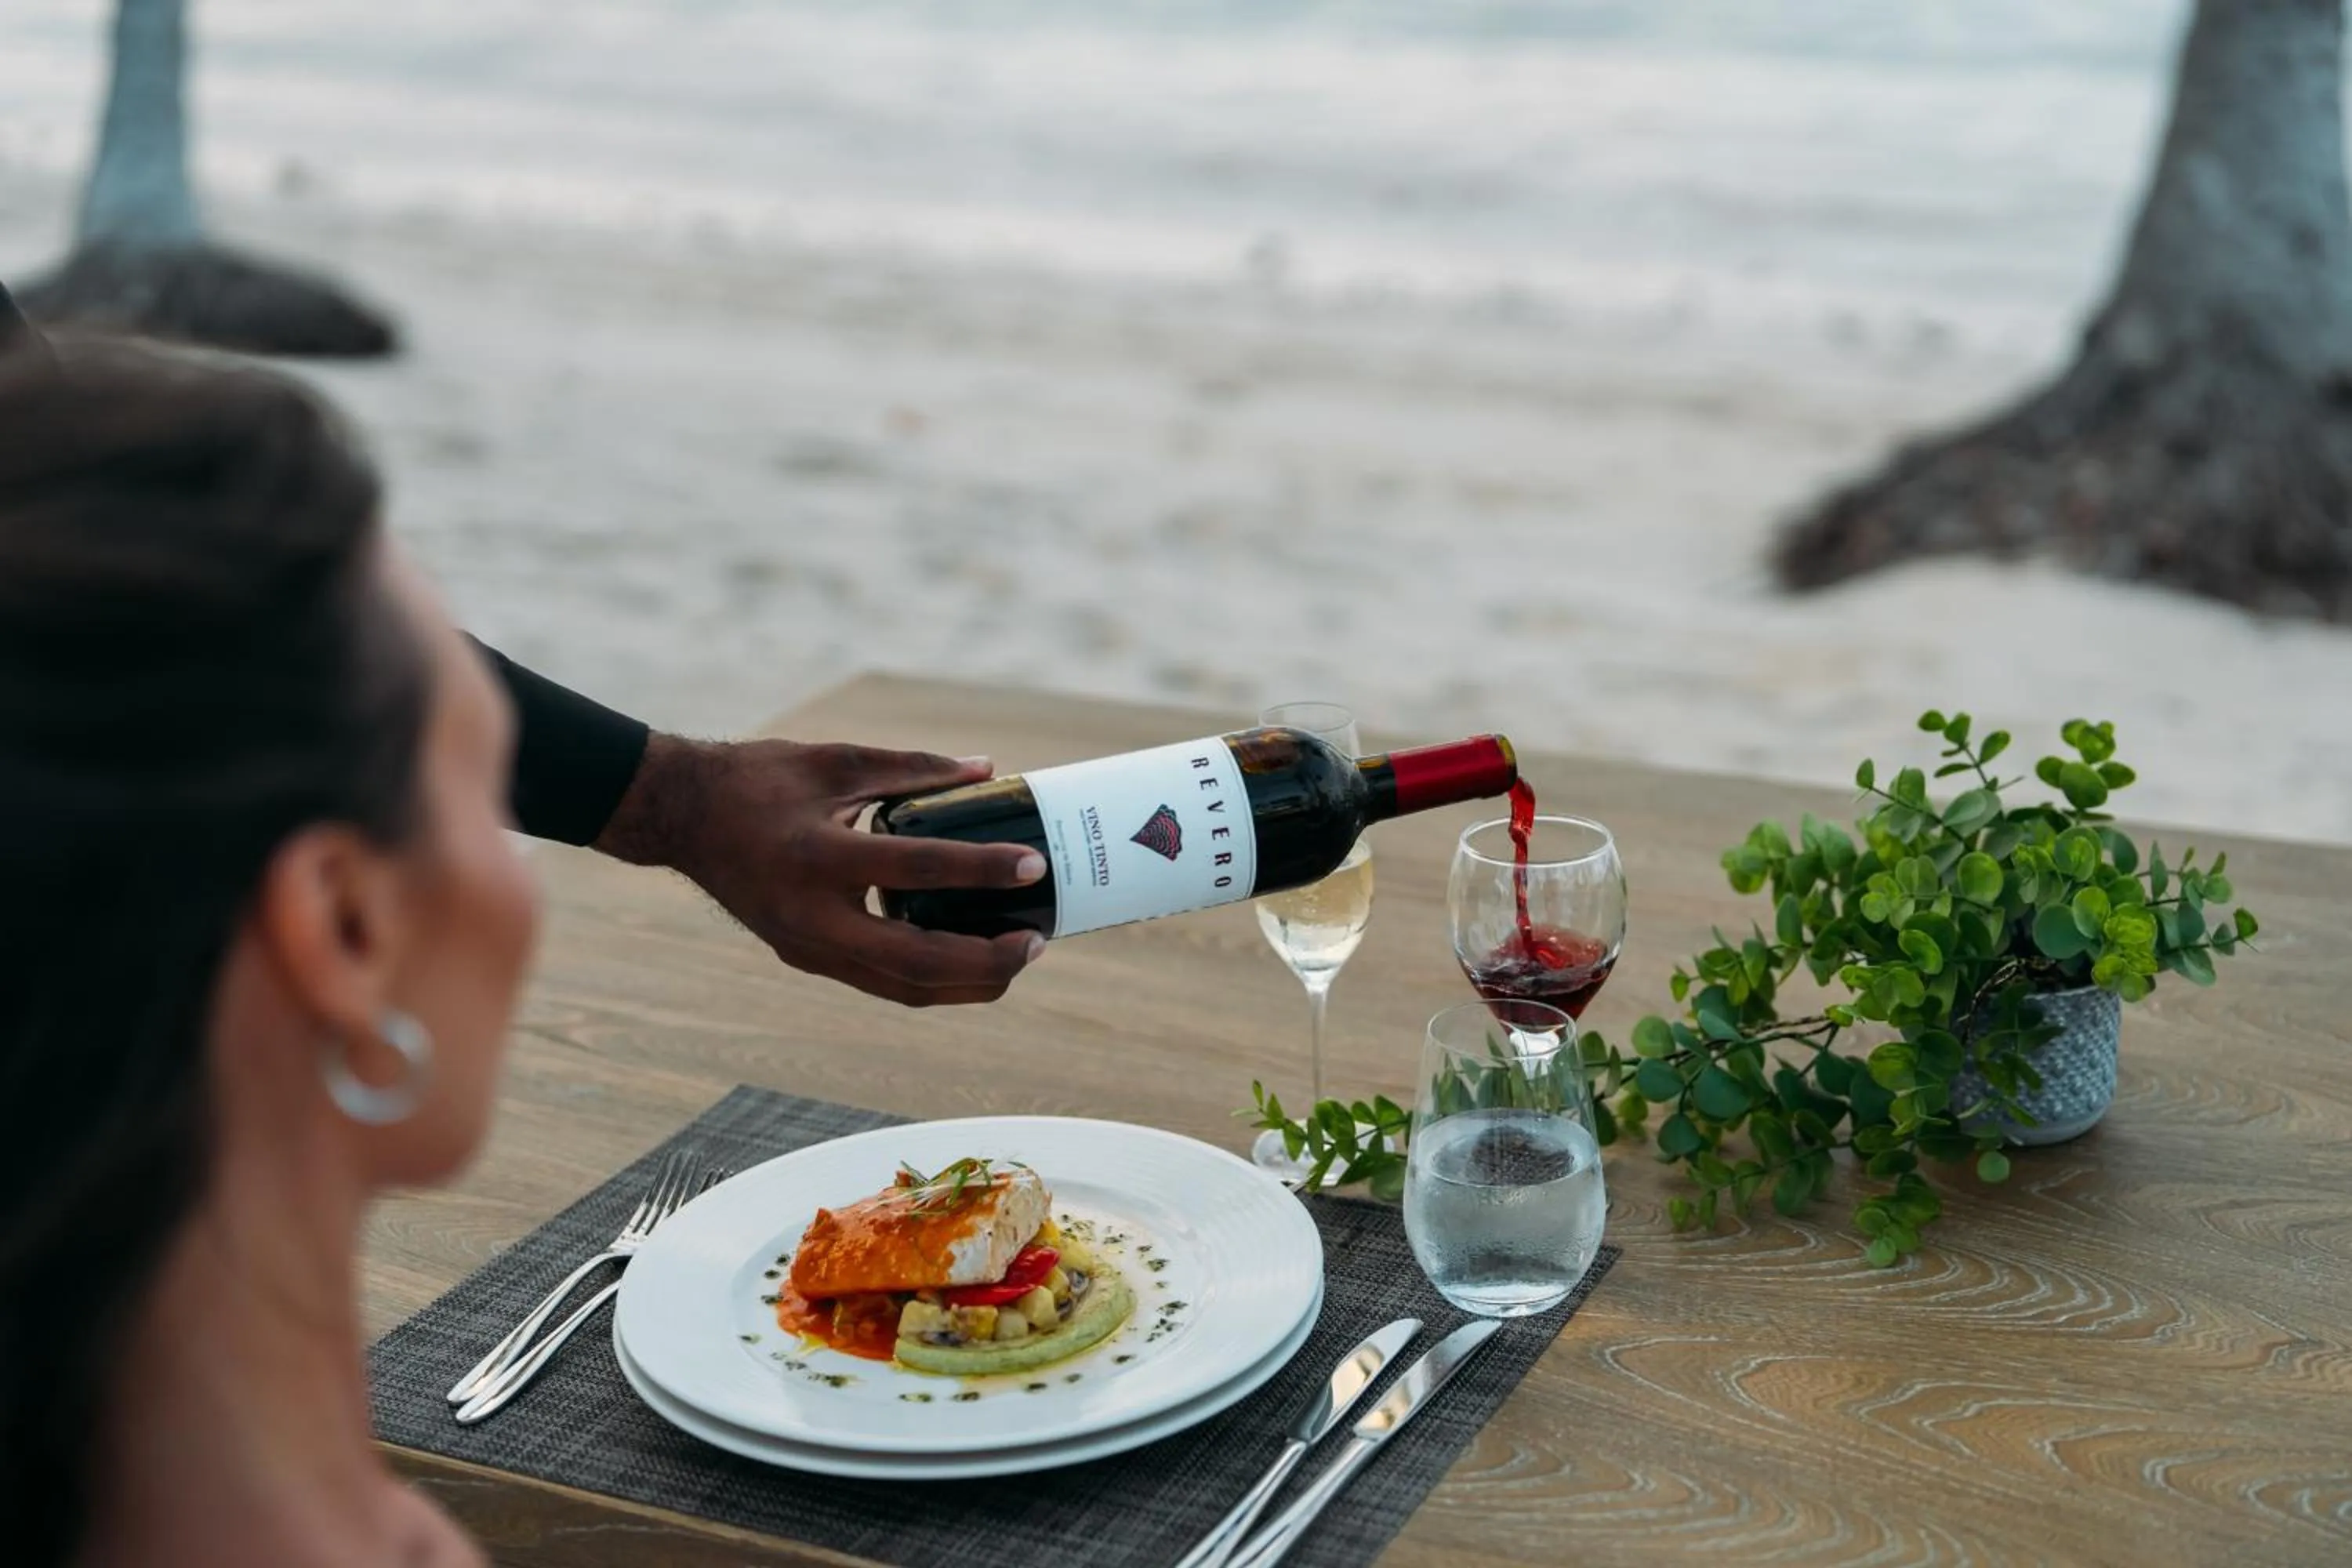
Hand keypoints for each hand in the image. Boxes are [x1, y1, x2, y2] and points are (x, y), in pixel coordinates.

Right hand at [596, 735, 1045, 1005]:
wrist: (681, 818)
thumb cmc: (757, 780)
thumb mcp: (835, 760)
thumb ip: (914, 768)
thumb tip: (987, 770)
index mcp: (817, 856)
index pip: (917, 869)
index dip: (982, 870)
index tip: (1032, 866)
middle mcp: (811, 917)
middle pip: (917, 963)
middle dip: (987, 960)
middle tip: (1036, 941)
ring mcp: (807, 948)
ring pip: (903, 988)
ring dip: (967, 982)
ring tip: (1016, 958)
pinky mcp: (807, 958)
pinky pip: (882, 982)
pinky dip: (932, 977)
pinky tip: (968, 958)